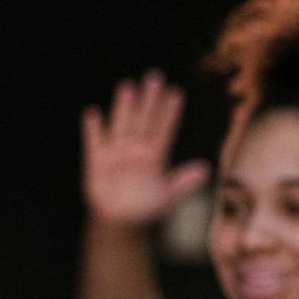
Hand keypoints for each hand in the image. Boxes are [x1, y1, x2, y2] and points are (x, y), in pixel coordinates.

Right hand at [82, 71, 209, 227]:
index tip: (176, 93)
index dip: (170, 112)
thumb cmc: (145, 209)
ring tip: (128, 86)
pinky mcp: (98, 160)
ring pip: (122, 124)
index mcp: (156, 157)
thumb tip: (206, 169)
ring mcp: (118, 153)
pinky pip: (95, 142)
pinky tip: (93, 112)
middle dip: (149, 100)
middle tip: (155, 77)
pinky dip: (93, 129)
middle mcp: (137, 150)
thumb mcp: (168, 196)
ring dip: (124, 107)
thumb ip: (184, 182)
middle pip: (144, 120)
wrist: (120, 221)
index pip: (164, 129)